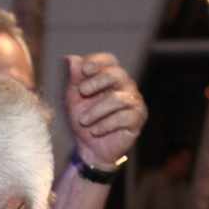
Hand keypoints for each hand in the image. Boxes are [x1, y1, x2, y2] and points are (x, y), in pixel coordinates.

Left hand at [64, 53, 146, 169]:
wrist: (89, 148)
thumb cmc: (82, 120)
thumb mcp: (72, 99)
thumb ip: (73, 80)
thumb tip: (71, 59)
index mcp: (110, 77)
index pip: (110, 60)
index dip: (98, 62)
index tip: (83, 69)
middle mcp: (125, 86)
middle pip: (117, 74)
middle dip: (98, 81)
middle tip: (82, 91)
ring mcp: (134, 102)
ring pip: (118, 99)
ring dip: (96, 110)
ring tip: (83, 121)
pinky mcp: (137, 119)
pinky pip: (124, 117)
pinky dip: (106, 124)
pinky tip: (94, 130)